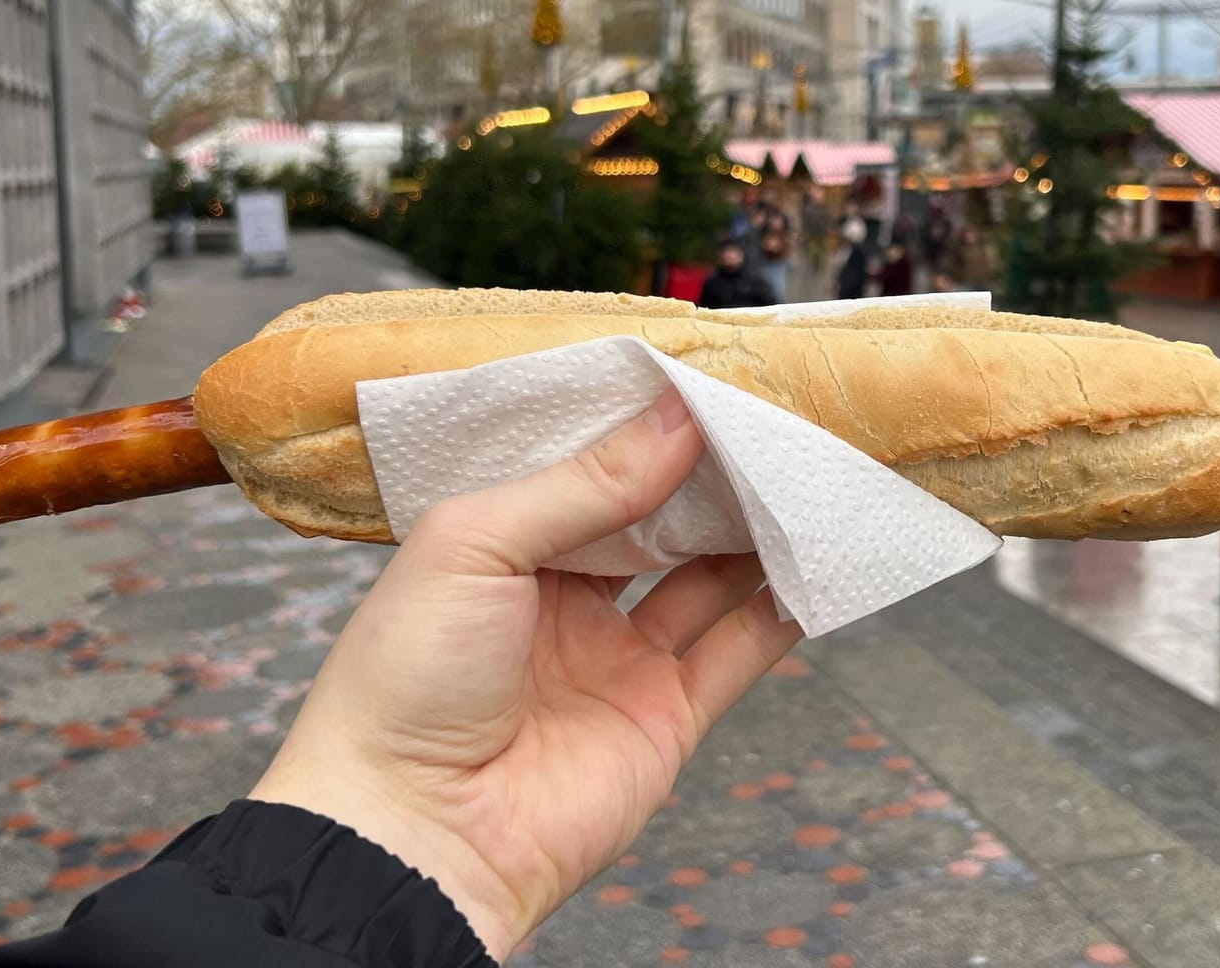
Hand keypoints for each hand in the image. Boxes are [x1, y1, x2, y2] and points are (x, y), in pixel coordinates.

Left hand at [250, 391, 801, 959]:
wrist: (414, 834)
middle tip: (767, 420)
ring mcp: (617, 659)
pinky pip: (738, 652)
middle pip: (658, 521)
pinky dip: (783, 611)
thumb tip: (676, 419)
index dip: (644, 431)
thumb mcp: (475, 543)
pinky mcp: (665, 718)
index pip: (590, 471)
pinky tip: (816, 562)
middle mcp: (565, 600)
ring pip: (708, 578)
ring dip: (754, 532)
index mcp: (504, 549)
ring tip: (803, 473)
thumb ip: (583, 484)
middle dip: (710, 475)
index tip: (704, 383)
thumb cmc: (403, 679)